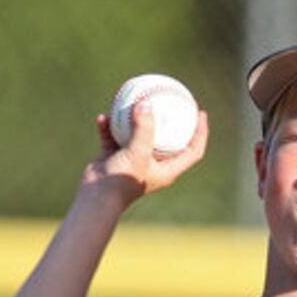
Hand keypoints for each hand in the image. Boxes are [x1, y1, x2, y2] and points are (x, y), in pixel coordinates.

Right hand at [80, 99, 208, 204]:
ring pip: (139, 135)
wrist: (96, 197)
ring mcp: (134, 160)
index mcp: (168, 169)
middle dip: (172, 121)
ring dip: (136, 119)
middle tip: (172, 99)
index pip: (192, 151)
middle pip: (169, 140)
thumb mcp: (137, 152)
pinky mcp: (115, 158)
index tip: (200, 112)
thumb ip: (144, 128)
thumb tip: (146, 103)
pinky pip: (114, 137)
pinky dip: (109, 127)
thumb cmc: (122, 180)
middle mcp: (153, 164)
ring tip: (137, 99)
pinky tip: (104, 116)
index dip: (200, 132)